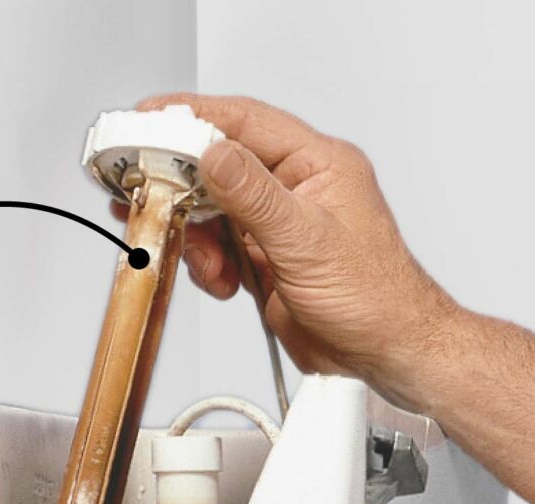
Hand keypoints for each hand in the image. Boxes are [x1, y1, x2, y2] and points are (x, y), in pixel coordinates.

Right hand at [132, 94, 459, 409]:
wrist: (386, 353)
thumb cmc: (376, 298)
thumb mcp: (307, 241)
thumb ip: (254, 196)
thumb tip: (215, 153)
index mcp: (318, 165)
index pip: (246, 122)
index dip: (194, 117)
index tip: (150, 119)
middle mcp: (298, 188)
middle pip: (222, 165)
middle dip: (184, 183)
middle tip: (147, 189)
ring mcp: (280, 224)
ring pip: (215, 210)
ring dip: (196, 235)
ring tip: (205, 260)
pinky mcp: (267, 258)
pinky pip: (220, 247)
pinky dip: (209, 263)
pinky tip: (222, 281)